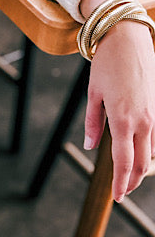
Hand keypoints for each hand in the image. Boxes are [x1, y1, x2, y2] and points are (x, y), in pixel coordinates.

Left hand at [81, 0, 154, 201]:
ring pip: (150, 152)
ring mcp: (154, 115)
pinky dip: (146, 148)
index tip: (116, 197)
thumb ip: (92, 122)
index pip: (123, 162)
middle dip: (131, 180)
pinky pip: (154, 136)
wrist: (127, 39)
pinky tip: (137, 152)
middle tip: (121, 193)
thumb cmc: (106, 64)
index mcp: (123, 119)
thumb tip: (88, 145)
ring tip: (128, 175)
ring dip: (139, 166)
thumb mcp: (93, 93)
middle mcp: (143, 121)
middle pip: (140, 163)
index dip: (119, 183)